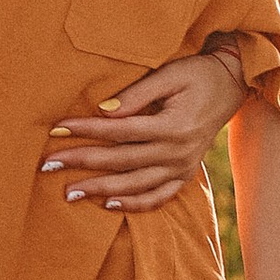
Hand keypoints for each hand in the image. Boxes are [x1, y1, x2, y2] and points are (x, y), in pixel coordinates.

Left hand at [45, 46, 246, 212]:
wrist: (231, 86)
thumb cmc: (196, 74)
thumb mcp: (170, 74)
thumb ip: (137, 94)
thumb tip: (103, 110)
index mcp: (173, 126)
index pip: (120, 131)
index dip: (87, 130)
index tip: (57, 127)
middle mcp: (177, 152)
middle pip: (121, 161)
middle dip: (82, 162)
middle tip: (48, 164)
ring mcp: (182, 167)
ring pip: (135, 184)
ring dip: (100, 190)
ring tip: (69, 193)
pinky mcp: (185, 174)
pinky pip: (159, 196)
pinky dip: (135, 203)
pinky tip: (108, 205)